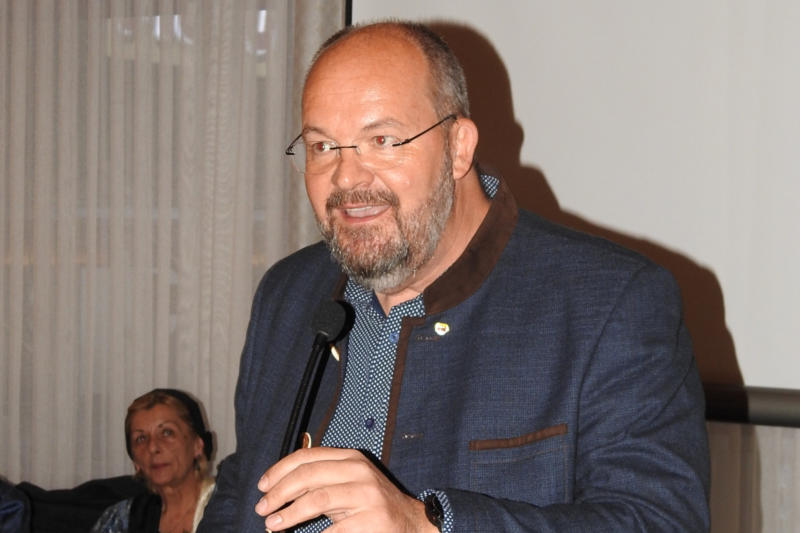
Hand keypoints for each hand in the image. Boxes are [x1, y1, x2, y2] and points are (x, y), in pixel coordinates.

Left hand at [254, 447, 436, 531]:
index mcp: (350, 458)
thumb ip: (318, 481)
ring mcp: (367, 495)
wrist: (410, 523)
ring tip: (273, 524)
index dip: (279, 470)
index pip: (307, 456)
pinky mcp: (372, 520)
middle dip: (279, 492)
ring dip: (289, 513)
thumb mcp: (346, 484)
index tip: (262, 486)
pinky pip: (334, 529)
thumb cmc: (369, 504)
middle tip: (262, 508)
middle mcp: (359, 472)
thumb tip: (276, 489)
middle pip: (308, 475)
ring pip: (317, 499)